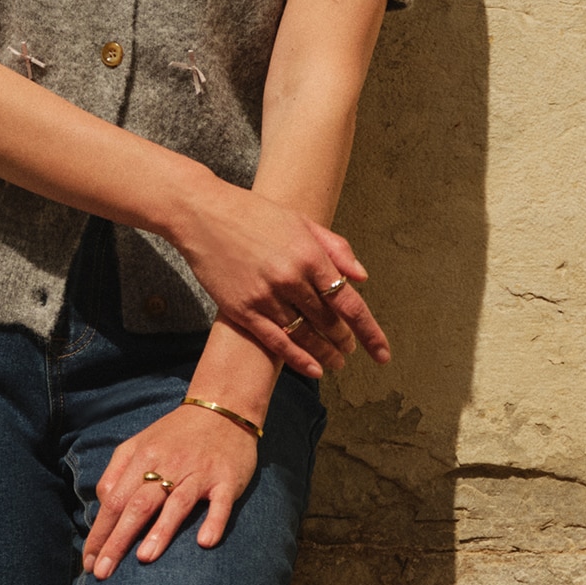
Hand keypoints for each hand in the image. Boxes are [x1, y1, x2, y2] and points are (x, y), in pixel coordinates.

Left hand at [83, 406, 258, 578]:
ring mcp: (199, 472)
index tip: (89, 562)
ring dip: (160, 531)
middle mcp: (168, 465)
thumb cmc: (175, 435)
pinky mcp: (227, 479)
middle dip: (118, 540)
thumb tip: (104, 507)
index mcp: (142, 458)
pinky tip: (205, 542)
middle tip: (104, 573)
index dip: (99, 532)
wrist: (223, 407)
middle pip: (138, 506)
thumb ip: (118, 473)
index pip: (114, 500)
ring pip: (176, 503)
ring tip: (144, 559)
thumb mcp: (139, 444)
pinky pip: (220, 503)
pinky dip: (214, 521)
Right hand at [174, 182, 389, 380]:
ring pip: (305, 336)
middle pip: (329, 322)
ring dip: (325, 354)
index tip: (382, 353)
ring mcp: (265, 296)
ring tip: (336, 363)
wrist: (203, 215)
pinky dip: (298, 359)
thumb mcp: (301, 222)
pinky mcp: (242, 310)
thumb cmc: (255, 215)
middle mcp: (291, 278)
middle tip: (351, 349)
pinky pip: (276, 342)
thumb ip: (335, 249)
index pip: (349, 303)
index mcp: (309, 255)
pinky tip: (313, 369)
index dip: (369, 332)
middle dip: (345, 341)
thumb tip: (361, 278)